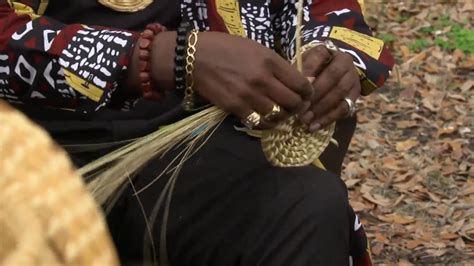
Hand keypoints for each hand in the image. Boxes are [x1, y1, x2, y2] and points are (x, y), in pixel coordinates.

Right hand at [151, 31, 311, 127]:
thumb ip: (278, 65)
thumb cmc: (226, 48)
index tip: (307, 95)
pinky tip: (266, 119)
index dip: (308, 92)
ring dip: (282, 117)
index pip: (301, 83)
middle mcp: (262, 80)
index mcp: (270, 61)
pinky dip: (266, 123)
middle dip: (298, 107)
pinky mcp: (235, 108)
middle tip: (296, 107)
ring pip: (277, 115)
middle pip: (293, 102)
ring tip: (281, 114)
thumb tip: (301, 80)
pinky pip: (259, 122)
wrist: (195, 57)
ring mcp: (249, 96)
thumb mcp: (256, 49)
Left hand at [299, 44, 360, 131]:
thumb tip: (294, 88)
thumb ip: (298, 72)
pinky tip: (314, 126)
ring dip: (321, 108)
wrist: (335, 71)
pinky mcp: (355, 96)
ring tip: (305, 120)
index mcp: (329, 51)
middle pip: (331, 77)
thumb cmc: (312, 68)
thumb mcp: (304, 64)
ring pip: (339, 94)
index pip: (318, 58)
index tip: (295, 88)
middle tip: (299, 108)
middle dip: (315, 94)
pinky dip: (328, 119)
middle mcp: (345, 62)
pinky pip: (343, 109)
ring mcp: (352, 79)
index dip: (307, 73)